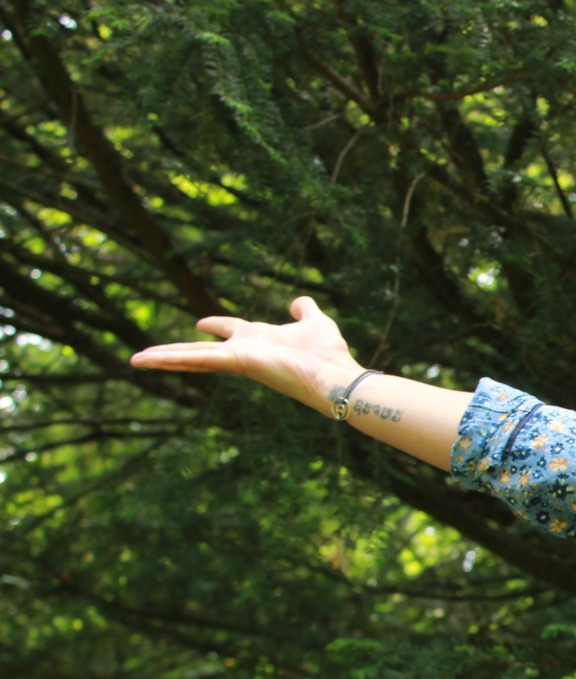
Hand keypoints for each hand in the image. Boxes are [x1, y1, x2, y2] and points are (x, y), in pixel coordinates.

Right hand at [131, 296, 361, 417]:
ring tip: (135, 360)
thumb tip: (299, 302)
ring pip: (193, 358)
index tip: (201, 323)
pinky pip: (199, 359)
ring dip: (164, 358)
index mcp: (259, 339)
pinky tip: (146, 360)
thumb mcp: (316, 322)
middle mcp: (245, 350)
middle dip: (175, 351)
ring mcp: (238, 358)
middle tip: (148, 353)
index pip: (230, 330)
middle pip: (201, 349)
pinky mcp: (236, 362)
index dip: (216, 325)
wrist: (336, 376)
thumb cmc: (329, 354)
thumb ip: (306, 312)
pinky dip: (171, 360)